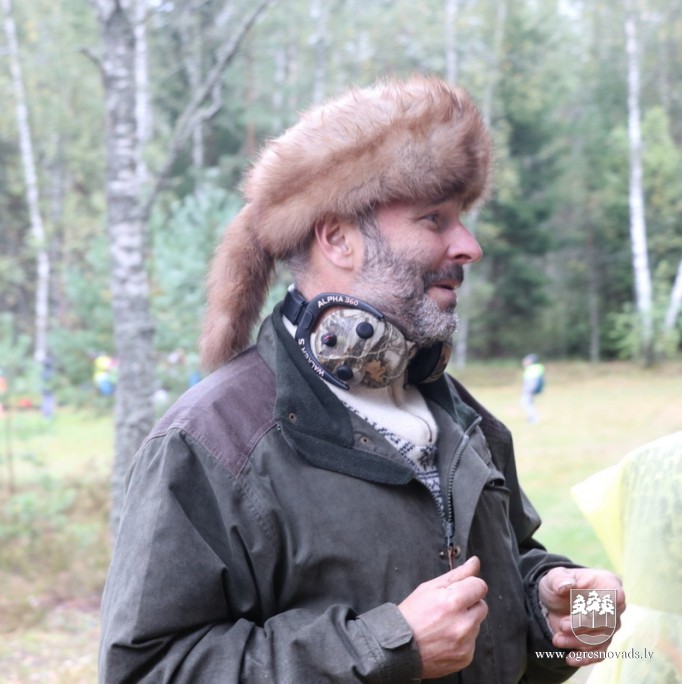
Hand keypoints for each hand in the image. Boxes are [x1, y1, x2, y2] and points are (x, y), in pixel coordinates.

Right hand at [398, 556, 487, 678]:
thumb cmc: (412, 615)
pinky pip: (472, 642)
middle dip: (469, 604)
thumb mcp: (430, 587)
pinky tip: (445, 638)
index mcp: (454, 601)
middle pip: (482, 605)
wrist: (398, 648)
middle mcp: (463, 623)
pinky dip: (462, 639)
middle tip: (448, 608)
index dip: (469, 586)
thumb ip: (457, 574)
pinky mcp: (466, 657)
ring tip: (444, 624)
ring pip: (477, 624)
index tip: (459, 591)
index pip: (480, 586)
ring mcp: (465, 642)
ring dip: (466, 622)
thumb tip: (474, 562)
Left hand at [539, 567, 625, 666]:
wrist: (554, 603)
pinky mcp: (602, 641)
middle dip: (583, 625)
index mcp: (607, 583)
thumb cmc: (558, 584)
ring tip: (557, 639)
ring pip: (601, 639)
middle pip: (608, 621)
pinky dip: (585, 657)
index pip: (615, 594)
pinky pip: (599, 653)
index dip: (609, 603)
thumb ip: (559, 579)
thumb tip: (566, 586)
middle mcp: (614, 606)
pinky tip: (570, 658)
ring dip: (578, 641)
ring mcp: (611, 625)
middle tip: (562, 626)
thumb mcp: (554, 577)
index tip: (599, 605)